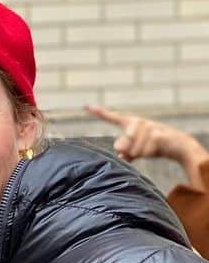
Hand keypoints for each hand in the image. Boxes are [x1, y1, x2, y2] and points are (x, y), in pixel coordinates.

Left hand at [85, 105, 208, 188]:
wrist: (178, 145)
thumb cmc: (153, 147)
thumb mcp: (137, 151)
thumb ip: (126, 153)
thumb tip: (121, 156)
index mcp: (131, 124)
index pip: (113, 118)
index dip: (99, 113)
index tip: (85, 106)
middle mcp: (138, 122)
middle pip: (120, 144)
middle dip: (127, 152)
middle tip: (139, 150)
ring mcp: (148, 126)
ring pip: (133, 149)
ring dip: (140, 154)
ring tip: (150, 148)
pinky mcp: (157, 133)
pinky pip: (145, 151)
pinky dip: (148, 153)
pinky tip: (156, 148)